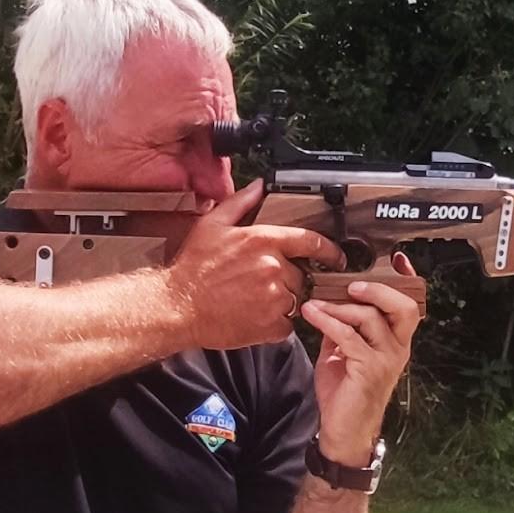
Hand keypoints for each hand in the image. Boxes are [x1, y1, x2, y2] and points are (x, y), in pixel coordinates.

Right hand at [163, 178, 344, 350]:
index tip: (335, 256)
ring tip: (253, 300)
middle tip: (260, 283)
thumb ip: (241, 203)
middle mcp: (274, 268)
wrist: (178, 306)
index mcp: (263, 241)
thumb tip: (258, 187)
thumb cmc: (192, 269)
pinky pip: (286, 324)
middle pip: (300, 274)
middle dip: (287, 278)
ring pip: (294, 299)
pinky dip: (275, 323)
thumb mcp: (212, 225)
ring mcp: (274, 298)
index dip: (329, 250)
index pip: (311, 242)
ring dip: (281, 301)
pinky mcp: (270, 325)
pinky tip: (254, 316)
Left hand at [301, 253, 422, 459]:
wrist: (343, 432)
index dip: (407, 280)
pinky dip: (328, 321)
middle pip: (404, 306)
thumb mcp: (342, 352)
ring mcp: (386, 360)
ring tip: (316, 300)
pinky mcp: (369, 370)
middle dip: (379, 289)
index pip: (410, 305)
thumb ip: (342, 326)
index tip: (398, 259)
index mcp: (395, 341)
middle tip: (352, 284)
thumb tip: (329, 300)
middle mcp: (398, 348)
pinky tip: (311, 314)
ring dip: (340, 305)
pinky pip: (349, 336)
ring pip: (372, 318)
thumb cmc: (344, 393)